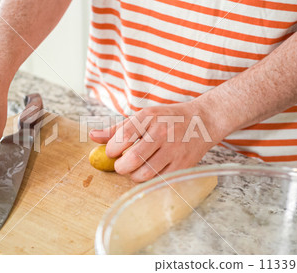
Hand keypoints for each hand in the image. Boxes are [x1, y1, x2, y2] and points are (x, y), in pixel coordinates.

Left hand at [89, 102, 220, 181]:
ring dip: (133, 176)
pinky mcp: (182, 165)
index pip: (122, 138)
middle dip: (120, 167)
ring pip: (143, 174)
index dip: (112, 150)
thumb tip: (92, 136)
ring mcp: (173, 150)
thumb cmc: (168, 119)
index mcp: (149, 118)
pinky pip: (158, 180)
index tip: (112, 152)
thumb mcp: (143, 117)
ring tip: (136, 169)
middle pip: (131, 160)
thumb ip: (117, 129)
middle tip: (121, 165)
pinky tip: (151, 171)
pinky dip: (150, 180)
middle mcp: (161, 133)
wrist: (203, 121)